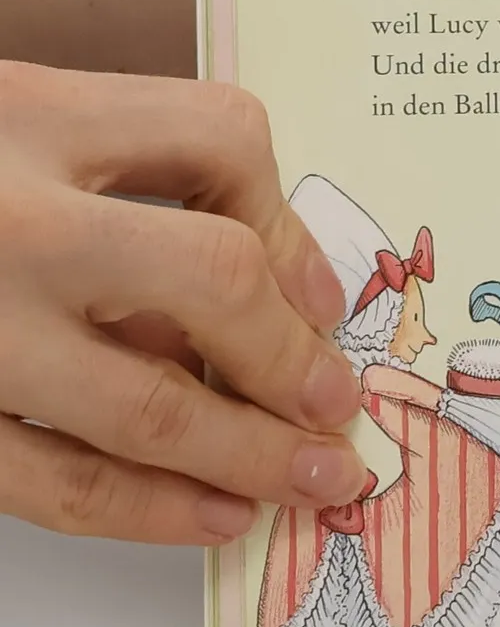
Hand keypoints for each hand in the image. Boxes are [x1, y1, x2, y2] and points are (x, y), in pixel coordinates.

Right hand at [0, 62, 365, 543]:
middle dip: (294, 359)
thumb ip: (132, 181)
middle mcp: (4, 213)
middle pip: (210, 278)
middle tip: (338, 410)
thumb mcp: (16, 124)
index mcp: (28, 111)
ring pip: (144, 403)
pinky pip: (51, 479)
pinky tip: (216, 515)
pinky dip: (149, 508)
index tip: (317, 298)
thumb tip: (286, 295)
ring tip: (315, 482)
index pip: (219, 136)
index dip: (292, 221)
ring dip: (252, 454)